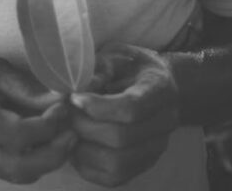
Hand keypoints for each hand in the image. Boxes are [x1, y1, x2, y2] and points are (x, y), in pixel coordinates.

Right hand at [0, 52, 74, 182]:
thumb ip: (25, 86)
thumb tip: (59, 98)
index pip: (18, 135)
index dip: (47, 126)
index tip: (64, 107)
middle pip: (22, 167)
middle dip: (55, 153)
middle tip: (73, 131)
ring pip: (20, 174)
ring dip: (49, 160)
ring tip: (65, 135)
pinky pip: (14, 171)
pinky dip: (36, 161)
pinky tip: (47, 141)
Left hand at [68, 45, 179, 186]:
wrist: (155, 83)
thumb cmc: (130, 65)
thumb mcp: (116, 55)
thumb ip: (99, 69)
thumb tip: (76, 90)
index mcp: (160, 88)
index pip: (132, 108)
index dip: (98, 107)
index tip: (75, 98)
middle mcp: (165, 123)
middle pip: (122, 138)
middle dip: (85, 126)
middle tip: (66, 113)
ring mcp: (156, 148)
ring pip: (118, 162)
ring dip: (85, 149)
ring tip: (70, 130)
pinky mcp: (143, 165)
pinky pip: (114, 177)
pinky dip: (89, 166)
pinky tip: (77, 146)